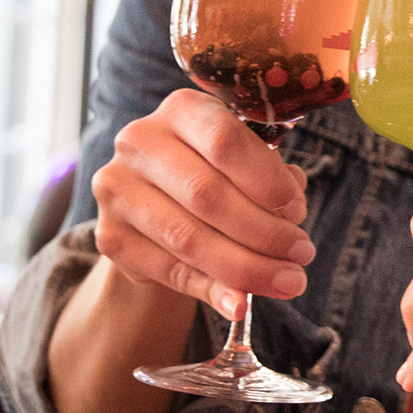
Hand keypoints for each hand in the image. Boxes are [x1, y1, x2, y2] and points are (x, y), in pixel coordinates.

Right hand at [86, 87, 313, 323]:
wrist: (158, 206)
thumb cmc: (215, 174)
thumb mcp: (245, 163)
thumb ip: (271, 180)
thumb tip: (289, 219)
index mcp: (181, 110)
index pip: (225, 141)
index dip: (267, 181)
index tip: (298, 211)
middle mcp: (140, 141)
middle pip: (207, 194)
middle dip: (264, 232)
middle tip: (302, 255)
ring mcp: (117, 189)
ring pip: (188, 237)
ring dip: (245, 267)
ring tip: (287, 282)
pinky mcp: (110, 236)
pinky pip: (168, 269)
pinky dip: (209, 290)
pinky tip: (239, 303)